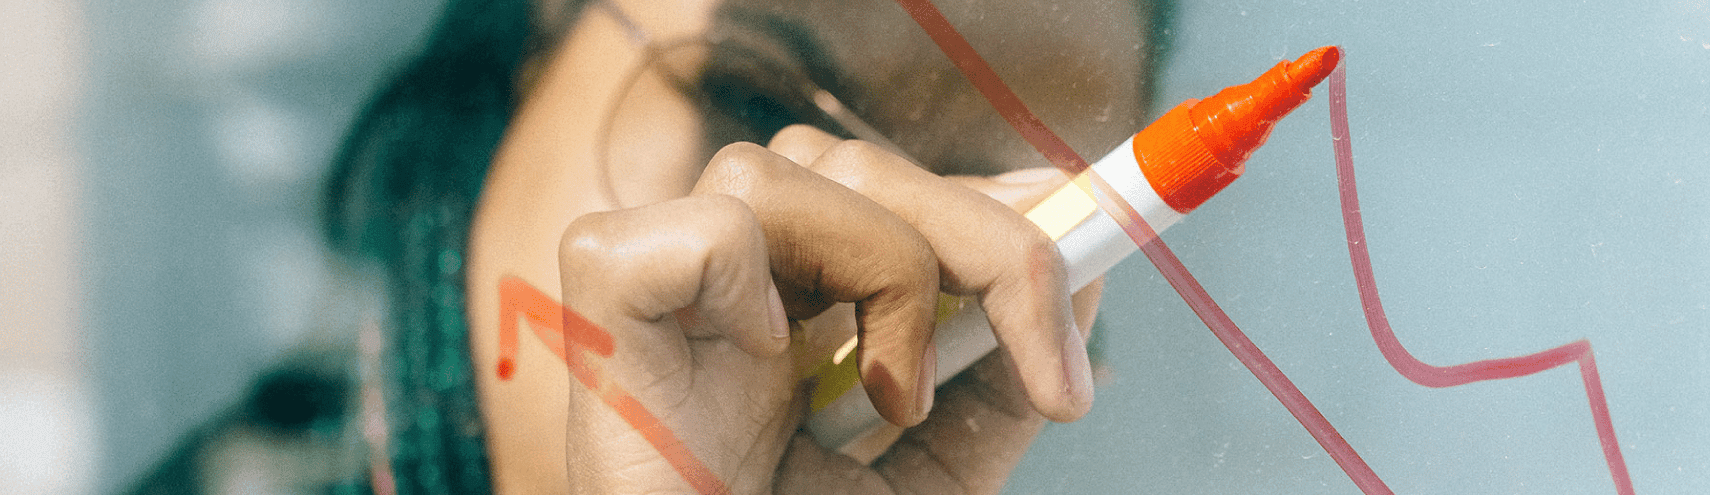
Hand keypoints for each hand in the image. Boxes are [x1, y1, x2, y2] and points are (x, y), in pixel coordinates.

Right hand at [555, 125, 1101, 493]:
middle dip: (989, 245)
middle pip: (855, 160)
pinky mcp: (606, 299)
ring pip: (788, 169)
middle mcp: (724, 279)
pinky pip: (709, 227)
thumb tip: (1082, 277)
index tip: (1095, 241)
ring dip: (884, 276)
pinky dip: (755, 284)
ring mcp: (661, 281)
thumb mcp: (931, 476)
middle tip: (1052, 377)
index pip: (890, 190)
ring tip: (890, 399)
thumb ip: (994, 383)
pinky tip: (764, 365)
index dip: (989, 198)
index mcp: (789, 305)